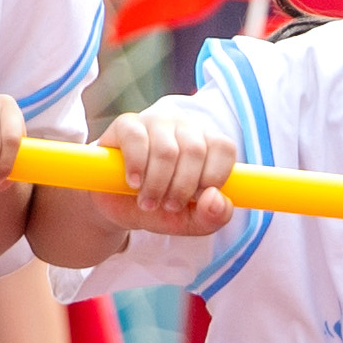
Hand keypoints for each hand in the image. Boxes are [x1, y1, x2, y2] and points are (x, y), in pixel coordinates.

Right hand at [102, 98, 237, 235]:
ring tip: (148, 202)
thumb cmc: (161, 207)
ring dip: (157, 185)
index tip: (196, 198)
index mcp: (207, 143)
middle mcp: (185, 126)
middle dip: (181, 188)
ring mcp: (155, 121)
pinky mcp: (126, 124)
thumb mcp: (191, 221)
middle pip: (195, 150)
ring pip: (166, 150)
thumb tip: (215, 198)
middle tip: (168, 206)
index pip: (224, 148)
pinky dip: (136, 167)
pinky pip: (136, 139)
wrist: (118, 207)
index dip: (214, 177)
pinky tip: (133, 182)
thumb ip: (214, 216)